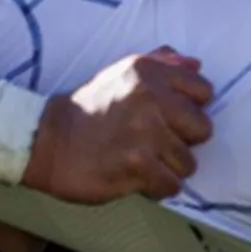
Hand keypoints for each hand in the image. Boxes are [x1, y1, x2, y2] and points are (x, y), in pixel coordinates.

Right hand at [25, 47, 213, 202]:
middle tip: (156, 144)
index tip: (170, 119)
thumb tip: (196, 64)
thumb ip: (162, 64)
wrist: (46, 140)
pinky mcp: (137, 164)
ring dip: (168, 168)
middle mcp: (151, 98)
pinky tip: (138, 179)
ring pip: (188, 163)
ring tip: (142, 161)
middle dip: (183, 141)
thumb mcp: (121, 72)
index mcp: (149, 72)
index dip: (190, 109)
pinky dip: (156, 188)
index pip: (203, 91)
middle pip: (202, 130)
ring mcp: (146, 132)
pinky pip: (171, 185)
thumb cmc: (87, 109)